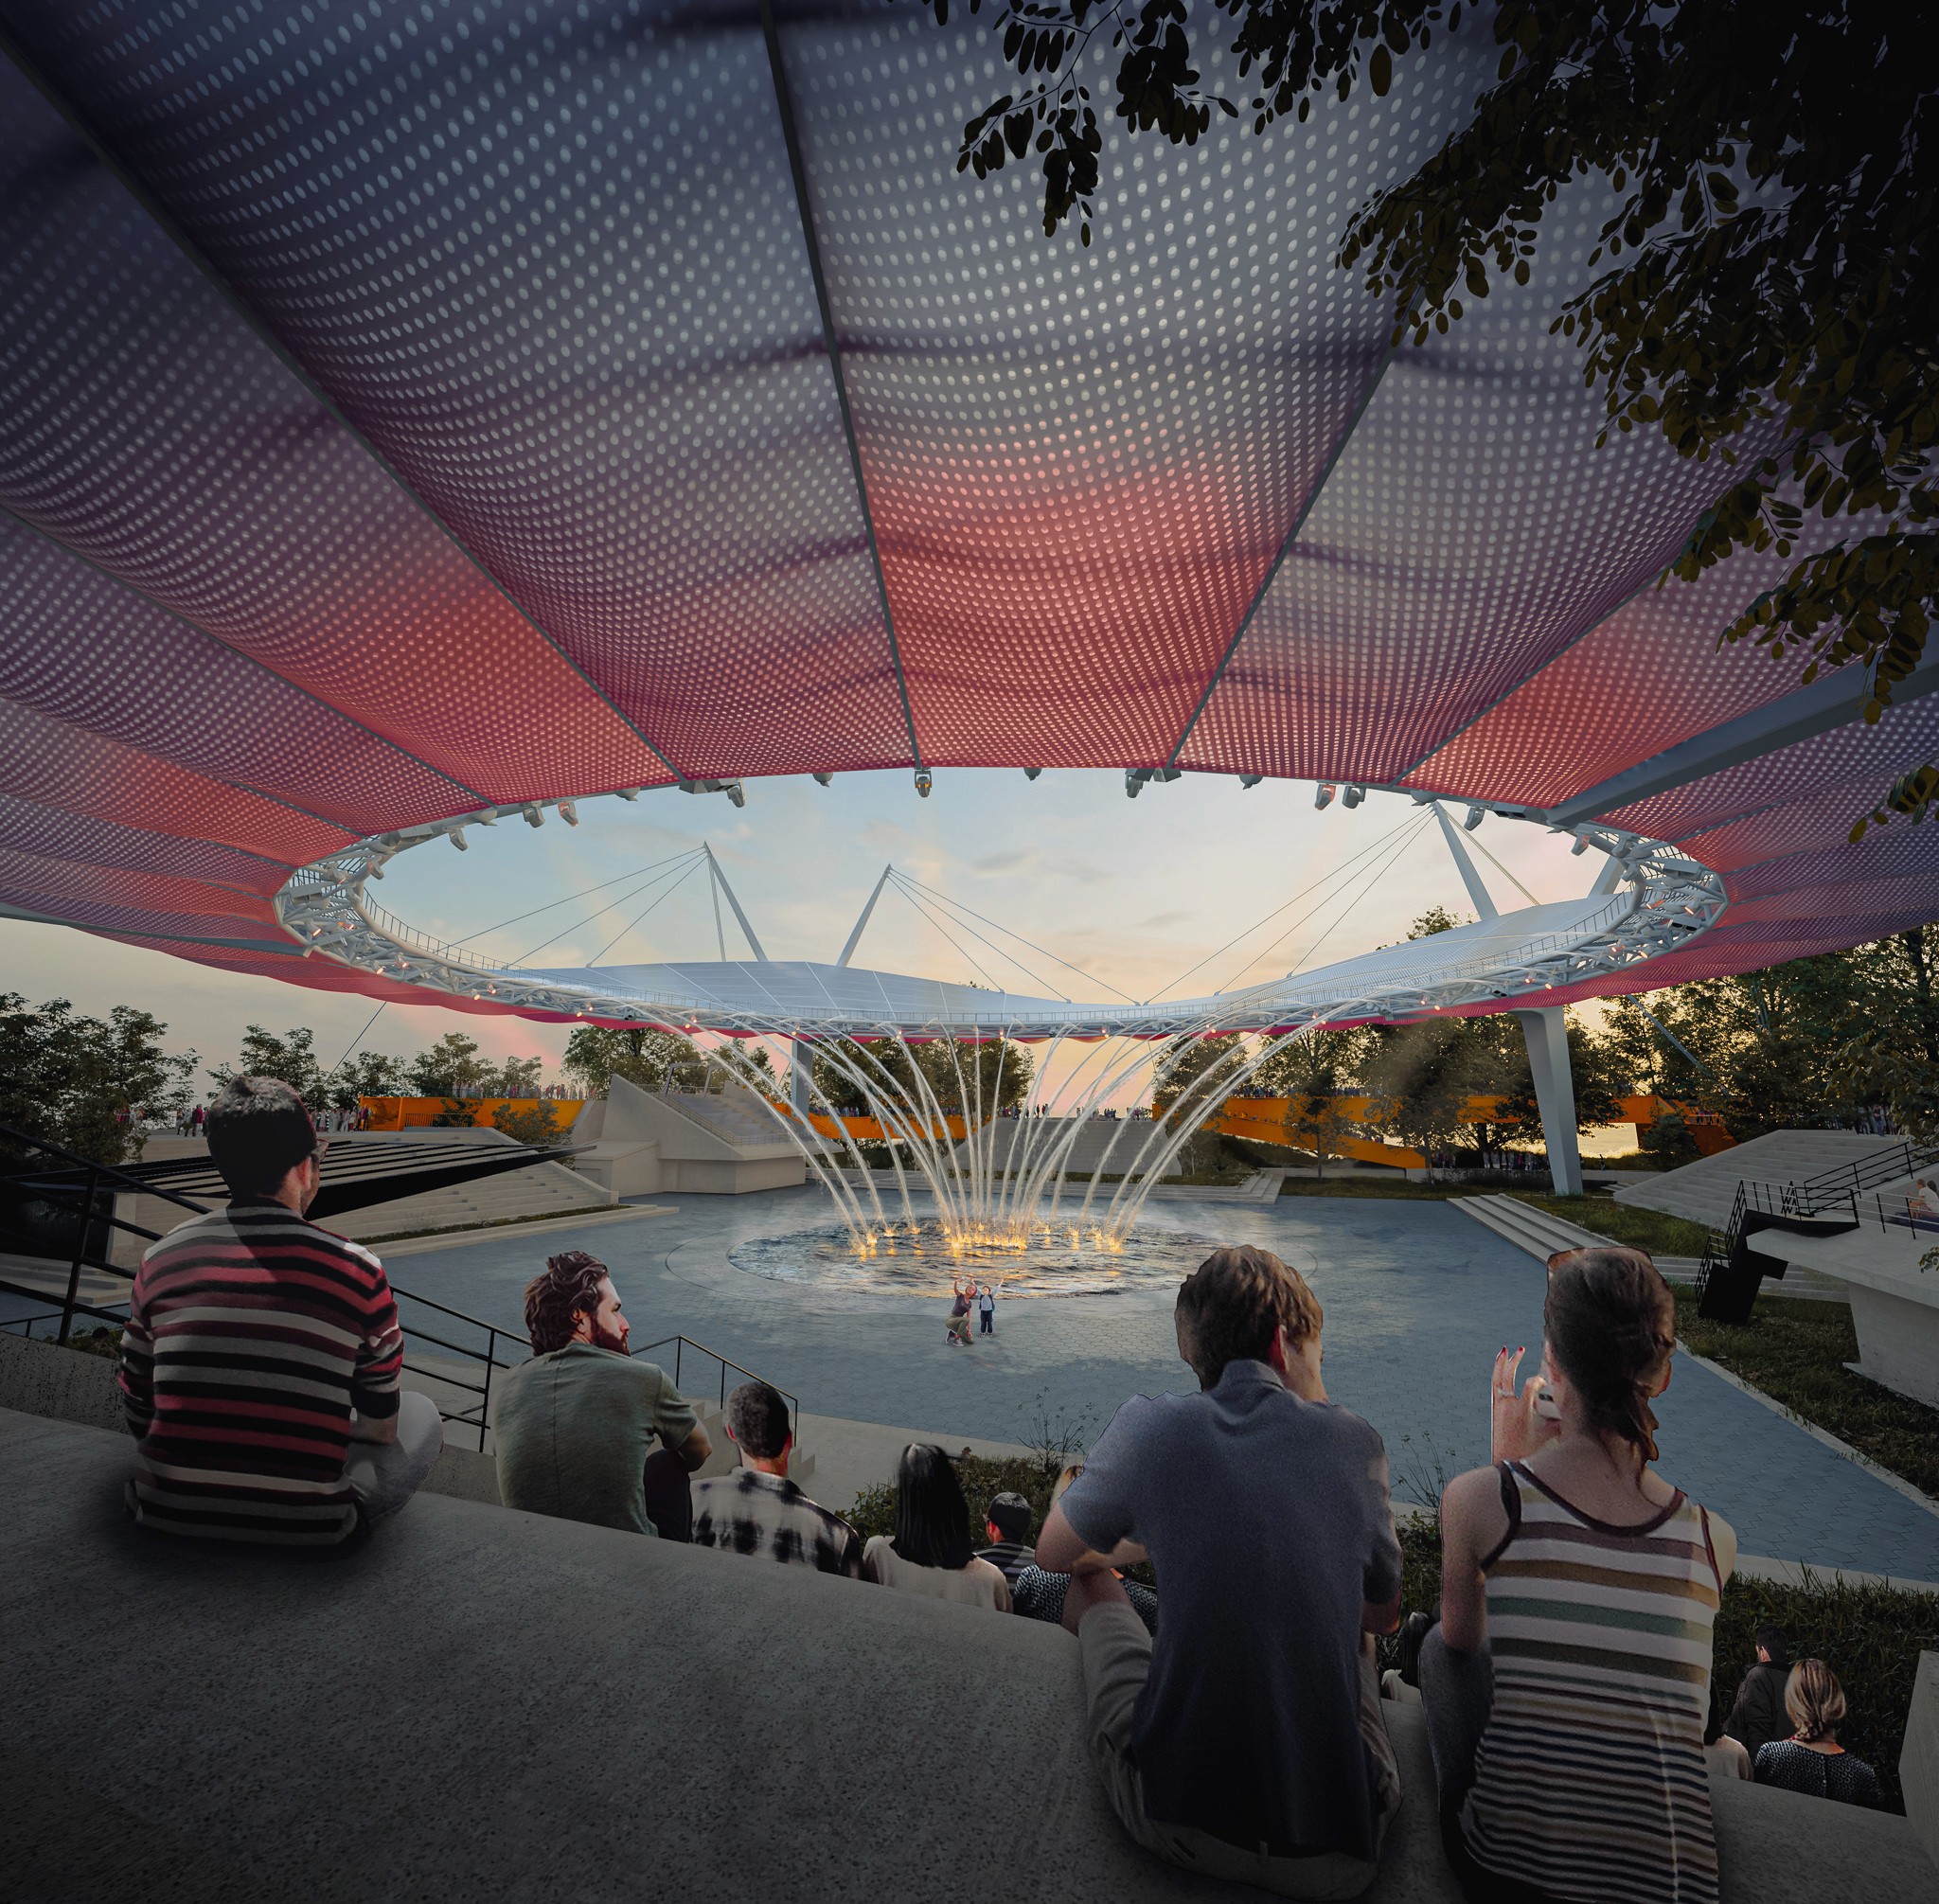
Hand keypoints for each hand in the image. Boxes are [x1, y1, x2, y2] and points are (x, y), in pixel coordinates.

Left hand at [1491, 1346, 1561, 1462]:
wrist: (1506, 1460)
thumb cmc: (1527, 1451)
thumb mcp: (1545, 1436)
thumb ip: (1558, 1424)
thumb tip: (1573, 1417)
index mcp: (1522, 1411)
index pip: (1530, 1385)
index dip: (1538, 1379)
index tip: (1543, 1381)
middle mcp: (1508, 1406)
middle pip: (1508, 1376)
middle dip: (1514, 1361)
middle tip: (1520, 1349)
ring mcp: (1499, 1406)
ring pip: (1497, 1379)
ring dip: (1501, 1364)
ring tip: (1504, 1351)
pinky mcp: (1495, 1409)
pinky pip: (1495, 1387)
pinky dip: (1497, 1374)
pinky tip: (1499, 1367)